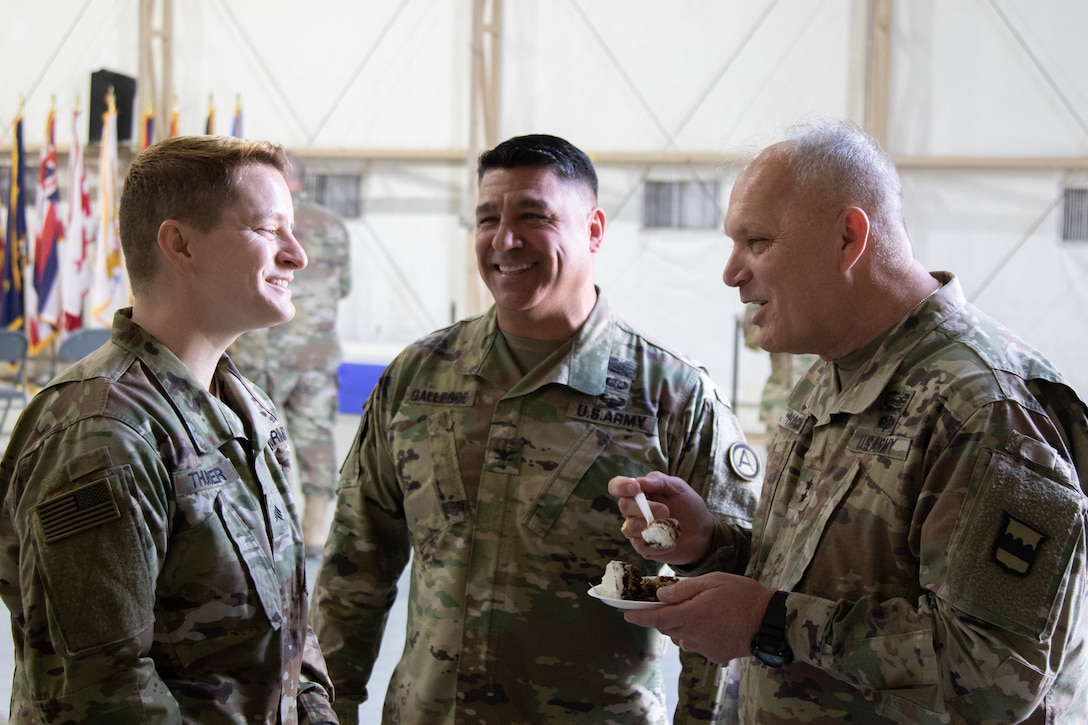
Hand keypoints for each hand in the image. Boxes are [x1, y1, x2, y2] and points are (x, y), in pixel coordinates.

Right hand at [607, 471, 714, 565]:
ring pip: (631, 527)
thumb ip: (659, 481)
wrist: (702, 533)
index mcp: (639, 492)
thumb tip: (639, 481)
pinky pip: (641, 545)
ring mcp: (637, 530)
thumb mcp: (678, 488)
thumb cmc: (688, 506)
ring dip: (652, 526)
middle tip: (666, 510)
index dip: (621, 486)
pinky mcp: (643, 547)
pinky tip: (672, 541)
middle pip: (623, 506)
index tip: (636, 489)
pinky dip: (658, 543)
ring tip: (672, 525)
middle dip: (644, 508)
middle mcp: (634, 510)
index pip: (617, 486)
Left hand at [623, 572, 774, 663]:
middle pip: (667, 627)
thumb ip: (685, 589)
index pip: (657, 618)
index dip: (639, 617)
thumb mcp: (714, 581)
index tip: (626, 614)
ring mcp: (705, 647)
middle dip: (661, 617)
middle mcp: (694, 634)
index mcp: (691, 614)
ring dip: (680, 624)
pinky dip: (697, 634)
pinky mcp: (715, 655)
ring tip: (694, 611)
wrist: (770, 622)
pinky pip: (697, 644)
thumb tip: (660, 595)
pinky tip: (711, 623)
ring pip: (682, 636)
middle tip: (661, 604)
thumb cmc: (743, 595)